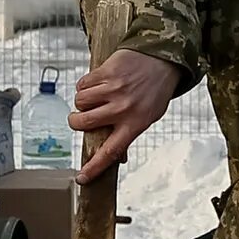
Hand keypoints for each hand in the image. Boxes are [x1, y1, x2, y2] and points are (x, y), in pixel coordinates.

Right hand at [71, 48, 180, 179]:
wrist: (162, 59)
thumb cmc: (154, 90)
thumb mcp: (148, 116)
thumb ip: (129, 133)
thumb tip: (118, 157)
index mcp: (135, 124)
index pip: (111, 152)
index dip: (94, 167)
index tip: (81, 179)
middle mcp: (124, 109)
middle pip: (84, 123)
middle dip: (76, 122)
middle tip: (79, 118)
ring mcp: (114, 90)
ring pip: (80, 102)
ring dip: (82, 101)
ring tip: (95, 96)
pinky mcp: (106, 73)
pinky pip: (82, 84)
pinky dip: (84, 85)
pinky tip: (97, 83)